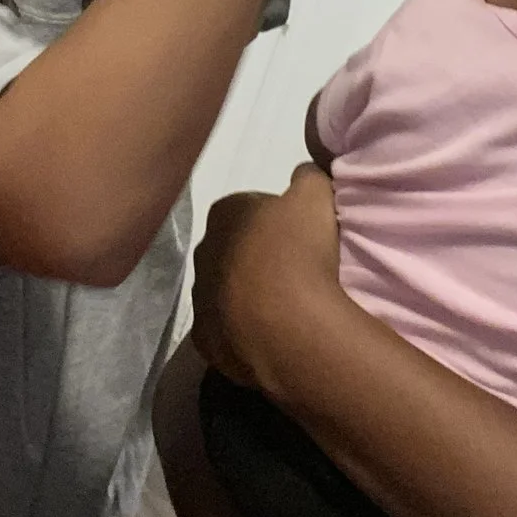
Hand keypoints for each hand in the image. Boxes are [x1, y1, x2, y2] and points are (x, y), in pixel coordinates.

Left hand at [191, 164, 344, 392]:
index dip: (276, 220)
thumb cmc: (301, 252)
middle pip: (234, 249)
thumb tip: (303, 176)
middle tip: (294, 270)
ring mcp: (200, 299)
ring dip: (248, 295)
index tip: (298, 235)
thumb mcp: (316, 195)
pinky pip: (225, 330)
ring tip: (285, 308)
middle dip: (257, 257)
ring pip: (225, 291)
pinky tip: (270, 333)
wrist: (290, 327)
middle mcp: (203, 252)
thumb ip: (307, 178)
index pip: (248, 207)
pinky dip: (243, 331)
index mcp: (224, 213)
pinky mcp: (204, 340)